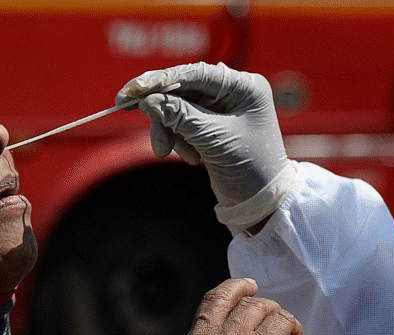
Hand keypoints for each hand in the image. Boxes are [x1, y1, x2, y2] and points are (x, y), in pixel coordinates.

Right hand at [117, 63, 295, 233]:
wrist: (262, 201)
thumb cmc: (249, 167)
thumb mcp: (212, 139)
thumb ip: (179, 116)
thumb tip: (146, 100)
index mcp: (244, 86)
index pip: (195, 73)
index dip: (161, 80)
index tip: (133, 89)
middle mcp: (234, 91)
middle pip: (183, 90)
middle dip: (162, 111)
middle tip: (131, 114)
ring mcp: (222, 108)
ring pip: (178, 107)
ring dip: (168, 129)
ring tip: (166, 153)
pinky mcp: (212, 125)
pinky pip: (182, 123)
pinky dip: (177, 139)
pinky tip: (190, 157)